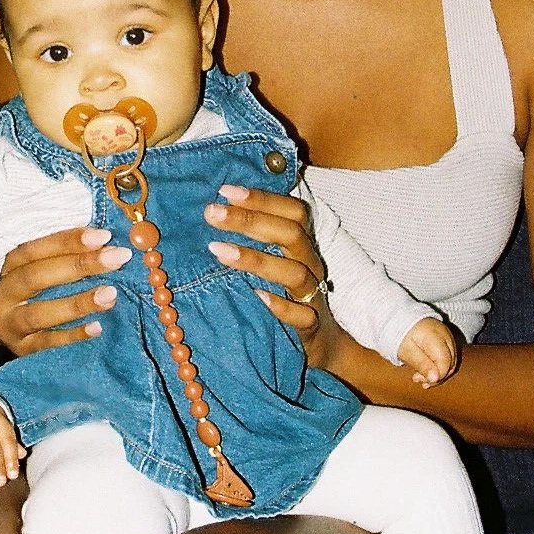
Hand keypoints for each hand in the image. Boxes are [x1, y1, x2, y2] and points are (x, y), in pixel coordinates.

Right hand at [0, 225, 130, 355]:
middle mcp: (3, 294)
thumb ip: (64, 253)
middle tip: (118, 258)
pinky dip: (72, 335)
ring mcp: (9, 324)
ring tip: (111, 294)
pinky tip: (97, 327)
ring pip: (39, 313)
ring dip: (77, 303)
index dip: (68, 241)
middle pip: (36, 277)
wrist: (8, 328)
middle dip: (79, 265)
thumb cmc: (34, 288)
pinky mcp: (20, 348)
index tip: (103, 236)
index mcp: (7, 266)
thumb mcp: (40, 265)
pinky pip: (47, 343)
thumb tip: (105, 240)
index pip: (34, 249)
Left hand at [204, 185, 345, 368]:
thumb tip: (215, 211)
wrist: (322, 342)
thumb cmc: (287, 294)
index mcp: (301, 245)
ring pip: (294, 272)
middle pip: (290, 234)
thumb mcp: (275, 262)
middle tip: (211, 213)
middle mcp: (310, 264)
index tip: (224, 190)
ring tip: (218, 250)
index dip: (262, 198)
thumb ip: (255, 238)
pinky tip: (256, 295)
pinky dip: (280, 305)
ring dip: (256, 259)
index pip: (292, 211)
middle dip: (249, 219)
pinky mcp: (311, 327)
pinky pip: (302, 315)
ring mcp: (312, 296)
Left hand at [398, 317, 458, 387]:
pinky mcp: (445, 339)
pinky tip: (425, 370)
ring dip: (437, 372)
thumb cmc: (401, 335)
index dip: (437, 376)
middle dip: (437, 376)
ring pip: (450, 361)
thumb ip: (422, 364)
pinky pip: (447, 356)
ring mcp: (447, 336)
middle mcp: (446, 335)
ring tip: (419, 377)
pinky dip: (438, 365)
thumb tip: (435, 378)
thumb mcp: (407, 351)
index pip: (445, 362)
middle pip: (450, 363)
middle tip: (418, 380)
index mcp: (436, 336)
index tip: (423, 382)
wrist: (399, 318)